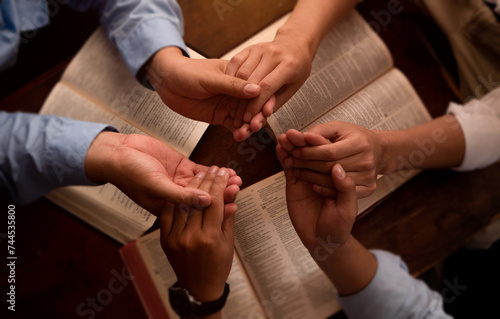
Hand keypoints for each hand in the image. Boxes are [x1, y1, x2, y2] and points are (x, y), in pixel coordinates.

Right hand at [84, 132, 241, 215]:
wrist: (118, 152)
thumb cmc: (130, 173)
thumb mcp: (157, 186)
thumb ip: (182, 195)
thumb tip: (206, 202)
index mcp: (168, 209)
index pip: (196, 213)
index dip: (214, 210)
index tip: (230, 206)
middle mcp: (177, 197)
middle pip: (204, 198)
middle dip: (221, 194)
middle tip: (236, 189)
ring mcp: (180, 182)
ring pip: (205, 184)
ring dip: (220, 182)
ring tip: (236, 180)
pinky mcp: (182, 167)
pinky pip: (201, 171)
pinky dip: (213, 171)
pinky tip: (226, 170)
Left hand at [146, 47, 260, 134]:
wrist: (167, 81)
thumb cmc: (187, 72)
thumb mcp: (210, 78)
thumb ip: (232, 85)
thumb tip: (256, 89)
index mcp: (238, 75)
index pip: (257, 87)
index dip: (264, 99)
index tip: (266, 110)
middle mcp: (236, 91)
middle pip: (254, 105)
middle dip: (257, 116)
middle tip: (255, 125)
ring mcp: (229, 105)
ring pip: (245, 118)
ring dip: (248, 126)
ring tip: (245, 133)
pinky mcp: (221, 116)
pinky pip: (234, 126)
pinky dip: (239, 132)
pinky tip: (239, 137)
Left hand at [160, 167, 234, 302]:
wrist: (199, 286)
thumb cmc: (218, 265)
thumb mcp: (228, 241)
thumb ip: (228, 217)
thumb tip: (232, 195)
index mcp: (210, 237)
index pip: (215, 202)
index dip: (221, 184)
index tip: (225, 173)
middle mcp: (191, 236)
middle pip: (200, 200)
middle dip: (209, 180)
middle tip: (215, 168)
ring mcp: (176, 238)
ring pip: (184, 204)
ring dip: (193, 186)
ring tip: (201, 173)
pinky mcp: (165, 240)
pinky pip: (169, 215)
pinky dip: (176, 201)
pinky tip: (183, 190)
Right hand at [226, 30, 313, 140]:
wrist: (295, 44)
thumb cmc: (296, 69)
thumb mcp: (292, 87)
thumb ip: (276, 101)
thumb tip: (263, 114)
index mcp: (288, 65)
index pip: (267, 87)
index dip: (255, 105)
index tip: (248, 119)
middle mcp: (273, 54)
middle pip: (251, 81)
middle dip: (243, 103)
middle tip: (238, 117)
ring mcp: (260, 48)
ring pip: (241, 73)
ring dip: (234, 93)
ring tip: (234, 108)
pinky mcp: (250, 47)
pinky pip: (235, 63)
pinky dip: (231, 79)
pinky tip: (230, 92)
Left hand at [278, 122, 385, 197]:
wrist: (378, 151)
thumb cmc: (354, 137)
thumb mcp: (338, 128)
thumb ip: (320, 131)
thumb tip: (302, 137)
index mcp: (360, 143)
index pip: (329, 151)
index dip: (309, 152)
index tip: (294, 151)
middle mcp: (366, 161)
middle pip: (329, 167)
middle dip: (306, 164)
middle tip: (289, 162)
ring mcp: (369, 177)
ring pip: (333, 181)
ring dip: (311, 177)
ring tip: (296, 171)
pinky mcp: (369, 189)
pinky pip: (341, 192)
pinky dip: (324, 189)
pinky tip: (311, 184)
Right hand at [278, 141, 357, 255]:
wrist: (322, 241)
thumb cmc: (339, 226)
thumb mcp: (348, 209)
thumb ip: (345, 188)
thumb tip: (338, 167)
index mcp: (337, 175)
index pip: (329, 155)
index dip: (319, 145)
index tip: (311, 136)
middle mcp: (322, 172)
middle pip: (311, 152)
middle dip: (301, 143)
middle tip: (292, 134)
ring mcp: (307, 176)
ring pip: (298, 158)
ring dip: (290, 147)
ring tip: (283, 138)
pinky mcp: (294, 183)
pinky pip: (289, 168)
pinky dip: (283, 158)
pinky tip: (279, 149)